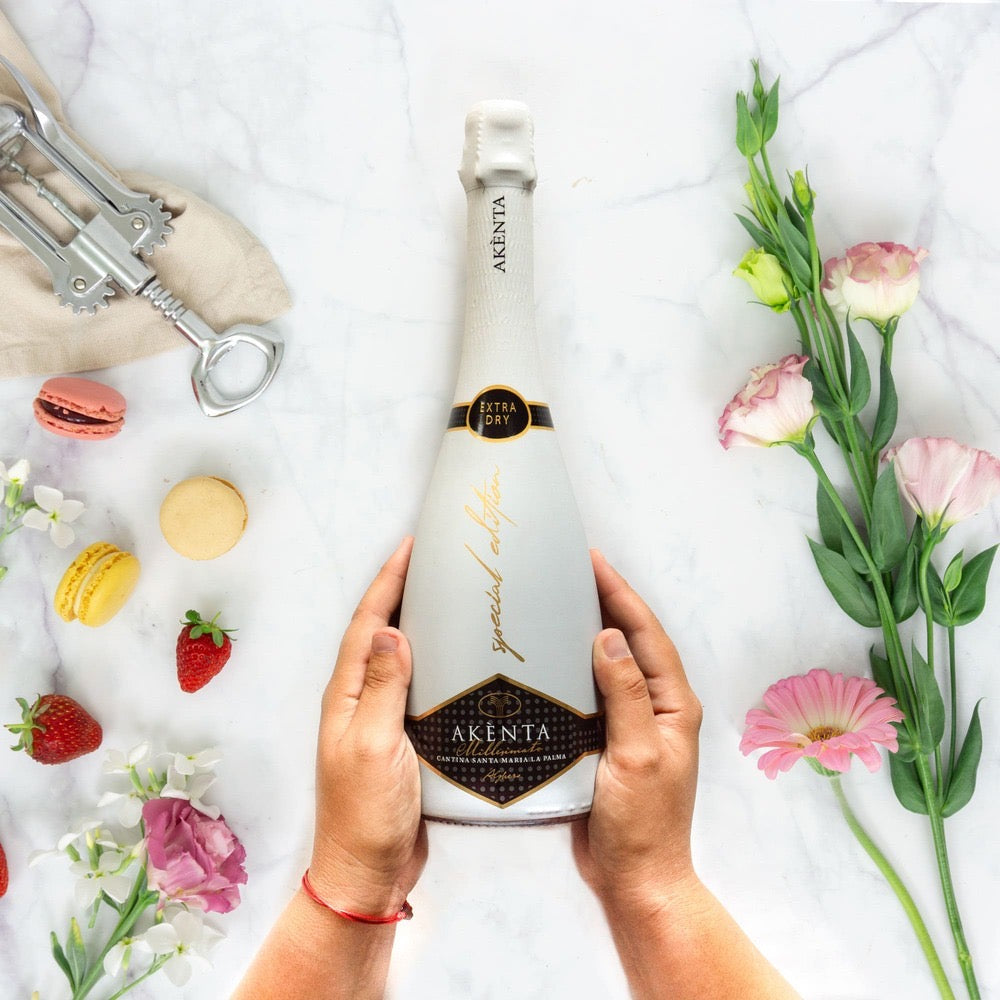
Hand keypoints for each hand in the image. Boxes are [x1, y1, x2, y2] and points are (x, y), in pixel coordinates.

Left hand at [309, 537, 426, 915]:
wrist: (368, 874)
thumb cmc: (366, 814)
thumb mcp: (374, 746)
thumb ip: (382, 688)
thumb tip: (390, 628)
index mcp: (346, 696)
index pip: (366, 625)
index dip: (387, 583)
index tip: (409, 547)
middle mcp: (360, 700)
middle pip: (380, 633)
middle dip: (402, 592)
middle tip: (436, 562)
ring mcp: (381, 720)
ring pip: (401, 659)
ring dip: (420, 625)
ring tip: (452, 598)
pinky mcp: (404, 740)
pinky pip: (418, 688)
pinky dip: (436, 664)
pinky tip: (461, 660)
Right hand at [572, 550, 702, 912]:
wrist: (635, 881)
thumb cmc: (643, 823)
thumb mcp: (637, 754)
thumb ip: (626, 693)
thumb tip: (609, 636)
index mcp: (672, 703)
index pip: (646, 634)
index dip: (620, 594)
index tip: (592, 560)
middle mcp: (655, 706)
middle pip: (629, 642)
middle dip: (603, 603)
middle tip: (567, 571)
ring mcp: (630, 724)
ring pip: (608, 665)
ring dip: (584, 633)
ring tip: (553, 602)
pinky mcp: (605, 742)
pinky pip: (589, 693)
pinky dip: (570, 670)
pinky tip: (545, 658)